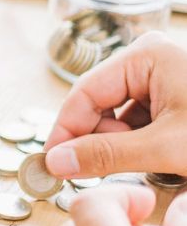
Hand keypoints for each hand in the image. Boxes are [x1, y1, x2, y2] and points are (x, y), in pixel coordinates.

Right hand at [44, 32, 186, 179]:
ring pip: (118, 114)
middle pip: (100, 103)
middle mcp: (150, 59)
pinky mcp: (172, 95)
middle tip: (100, 171)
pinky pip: (138, 119)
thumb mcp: (167, 147)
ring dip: (121, 144)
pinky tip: (156, 158)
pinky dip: (139, 143)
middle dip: (99, 139)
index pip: (85, 92)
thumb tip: (57, 162)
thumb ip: (108, 154)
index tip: (52, 163)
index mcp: (147, 55)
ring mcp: (161, 76)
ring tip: (148, 163)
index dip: (66, 131)